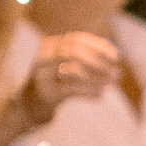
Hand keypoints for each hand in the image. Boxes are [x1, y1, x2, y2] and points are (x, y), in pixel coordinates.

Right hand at [0, 32, 124, 145]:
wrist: (29, 106)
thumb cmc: (53, 83)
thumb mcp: (66, 65)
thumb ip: (85, 58)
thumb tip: (116, 55)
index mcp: (49, 46)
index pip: (76, 39)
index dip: (99, 46)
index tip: (116, 55)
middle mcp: (43, 57)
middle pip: (74, 51)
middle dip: (99, 60)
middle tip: (116, 71)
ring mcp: (43, 76)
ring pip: (74, 70)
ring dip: (98, 76)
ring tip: (112, 82)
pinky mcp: (47, 94)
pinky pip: (73, 90)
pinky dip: (90, 91)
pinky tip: (101, 94)